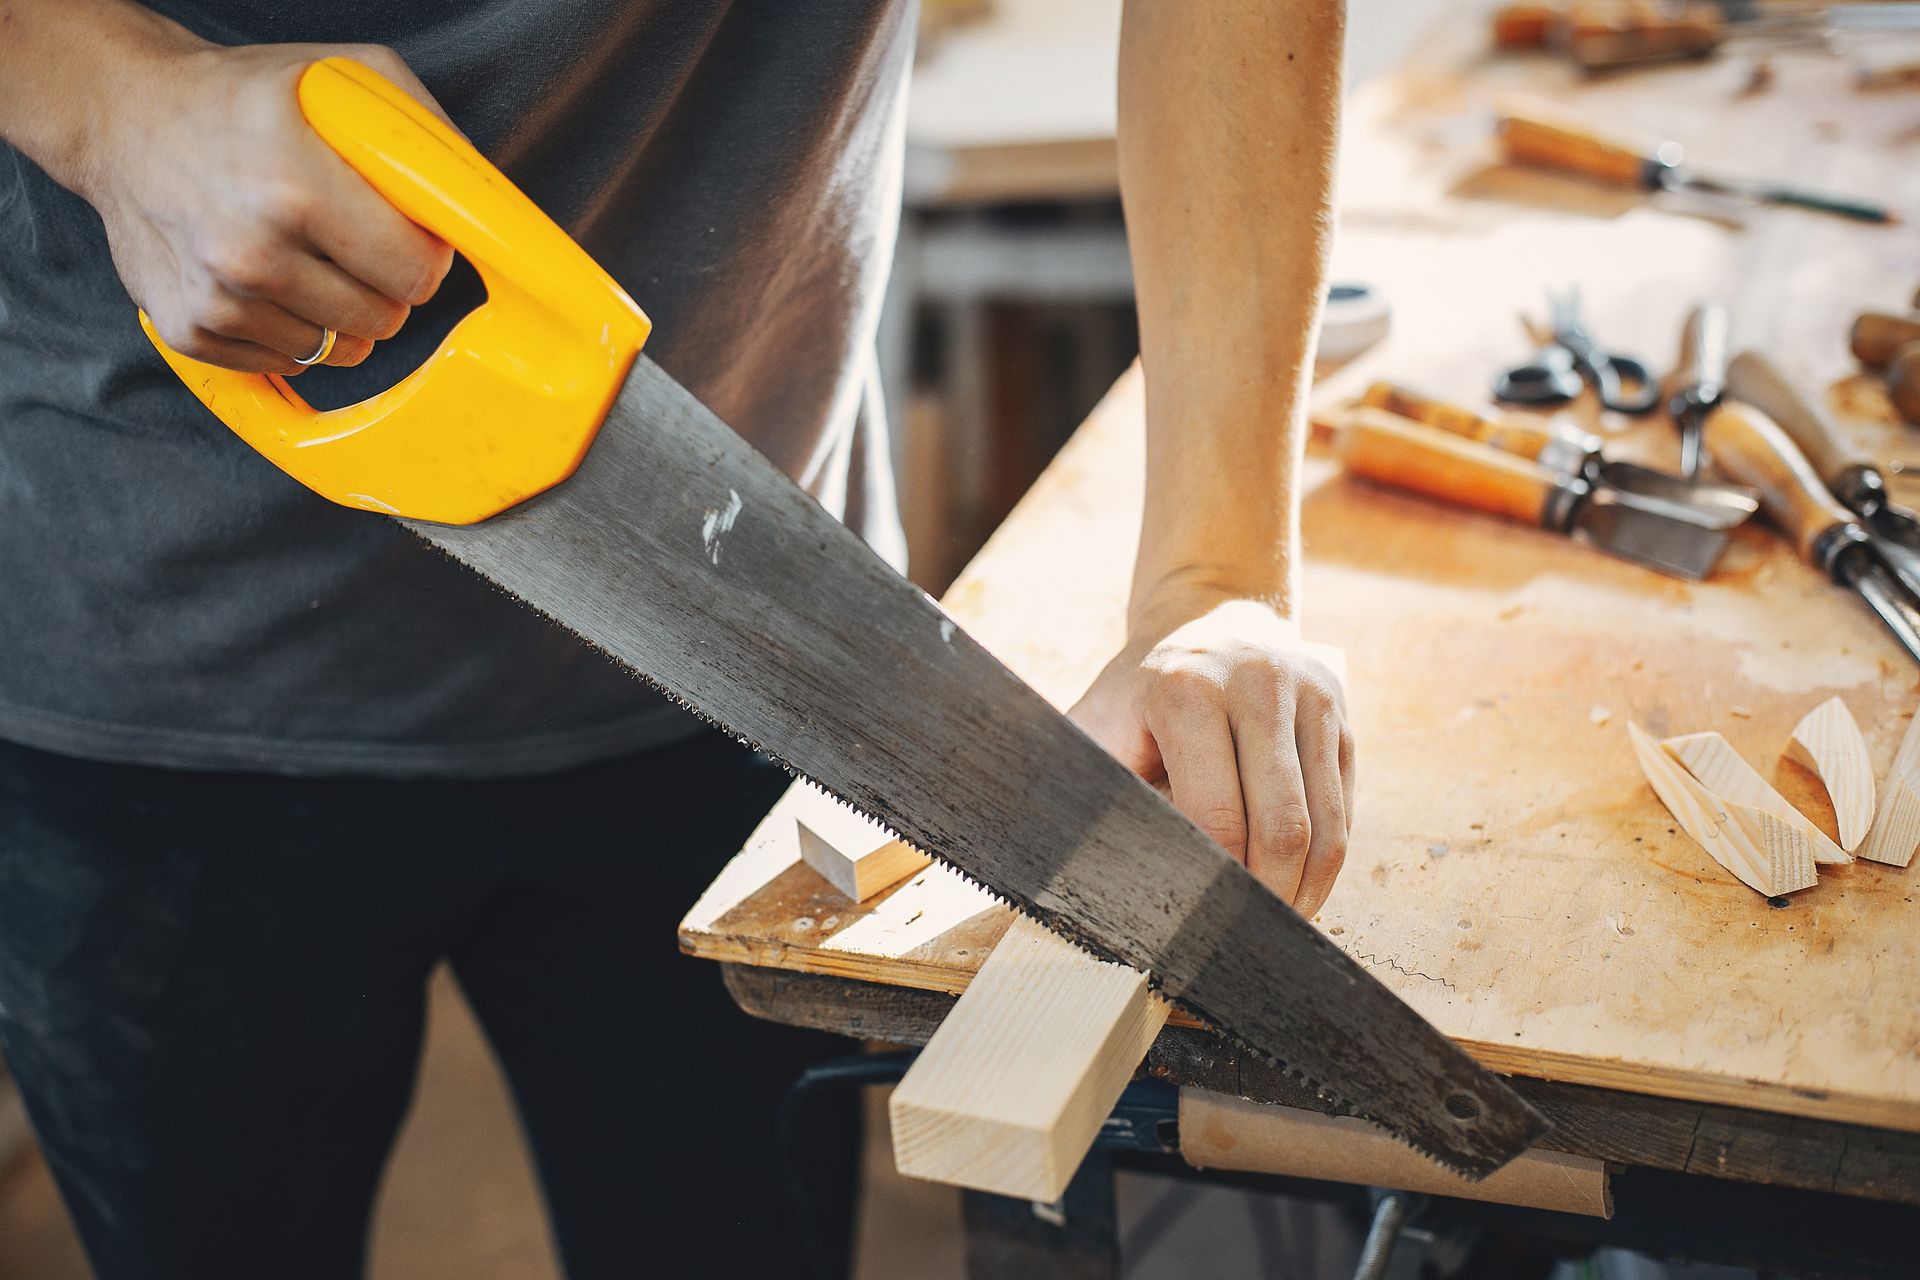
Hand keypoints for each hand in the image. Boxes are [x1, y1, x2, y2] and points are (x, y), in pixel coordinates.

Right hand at [76, 32, 452, 372]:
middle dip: (385, 283)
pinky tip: (267, 276)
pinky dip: (292, 329)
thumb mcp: (341, 76)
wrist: (122, 117)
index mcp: (293, 184)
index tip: (407, 233)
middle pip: (386, 318)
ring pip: (341, 349)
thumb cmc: (240, 97)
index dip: (424, 254)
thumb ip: (424, 138)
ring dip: (340, 310)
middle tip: (352, 238)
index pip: (416, 272)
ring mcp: (215, 297)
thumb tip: (484, 210)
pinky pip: (288, 362)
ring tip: (303, 251)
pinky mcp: (190, 331)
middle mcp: (249, 249)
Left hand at [1070, 595, 1354, 916]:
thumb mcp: (1097, 726)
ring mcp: (1311, 697)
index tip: (1197, 921)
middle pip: (1283, 828)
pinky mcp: (1341, 717)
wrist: (1205, 621)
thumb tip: (1085, 876)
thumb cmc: (1138, 695)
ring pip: (1326, 826)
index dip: (1214, 880)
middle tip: (1244, 936)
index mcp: (1187, 691)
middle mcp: (1259, 685)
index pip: (1217, 816)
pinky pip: (1345, 809)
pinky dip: (1325, 862)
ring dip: (1305, 890)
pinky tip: (1298, 889)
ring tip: (1276, 924)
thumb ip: (1093, 789)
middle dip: (1267, 897)